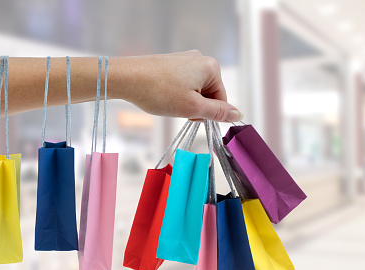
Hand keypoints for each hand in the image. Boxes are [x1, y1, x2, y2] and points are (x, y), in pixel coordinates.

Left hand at [111, 50, 241, 121]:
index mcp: (211, 67)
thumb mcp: (192, 107)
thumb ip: (217, 112)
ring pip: (195, 90)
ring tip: (168, 102)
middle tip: (178, 109)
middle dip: (196, 106)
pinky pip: (183, 83)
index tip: (190, 116)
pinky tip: (163, 95)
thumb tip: (238, 115)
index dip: (208, 113)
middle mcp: (201, 59)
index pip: (221, 99)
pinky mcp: (172, 62)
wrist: (126, 78)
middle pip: (209, 93)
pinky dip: (176, 94)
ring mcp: (185, 59)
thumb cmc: (159, 92)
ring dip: (185, 101)